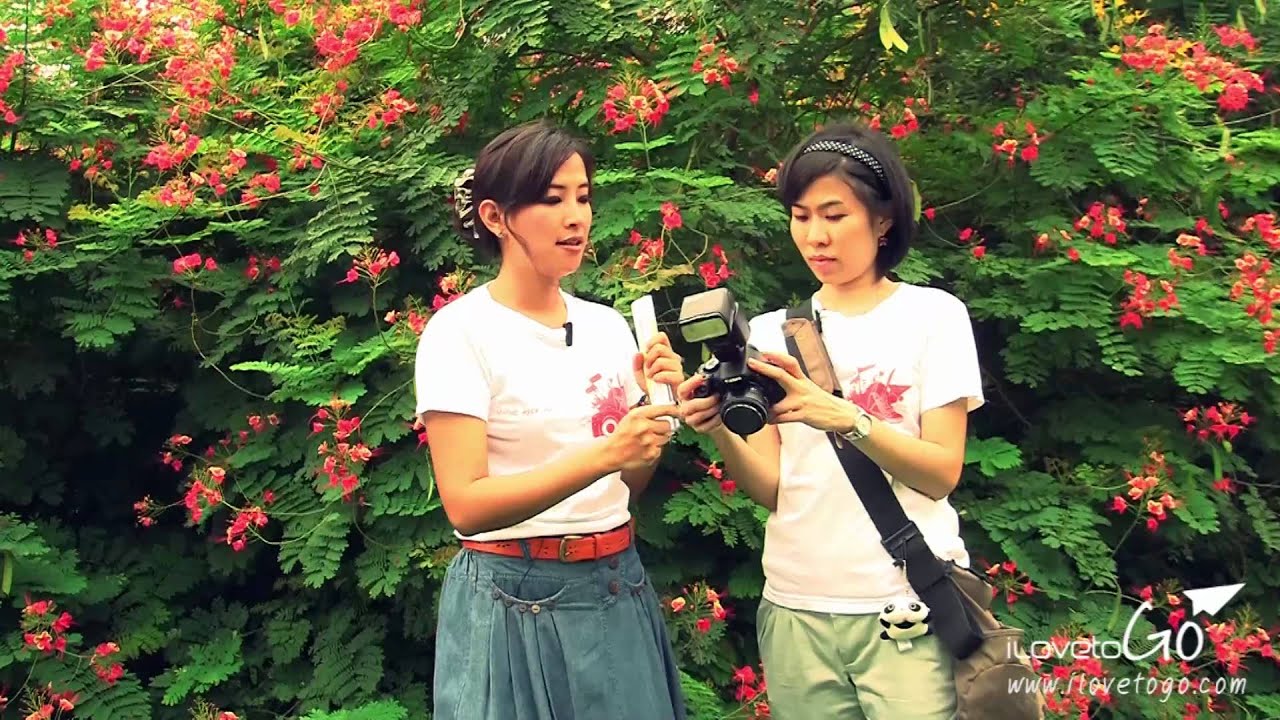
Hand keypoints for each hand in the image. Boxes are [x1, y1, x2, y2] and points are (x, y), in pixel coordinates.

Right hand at [605, 403, 679, 470]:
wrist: (612, 453)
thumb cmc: (622, 434)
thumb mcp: (631, 417)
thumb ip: (648, 413)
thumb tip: (668, 410)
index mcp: (638, 415)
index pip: (664, 409)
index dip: (673, 410)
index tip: (678, 411)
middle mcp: (644, 427)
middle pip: (667, 425)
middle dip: (662, 428)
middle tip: (652, 431)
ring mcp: (649, 442)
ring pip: (666, 438)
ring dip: (659, 439)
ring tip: (646, 440)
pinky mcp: (651, 454)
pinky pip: (661, 449)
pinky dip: (655, 449)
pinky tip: (644, 449)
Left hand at [632, 331, 684, 394]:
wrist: (660, 401)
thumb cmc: (653, 388)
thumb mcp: (640, 375)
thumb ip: (637, 364)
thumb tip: (638, 354)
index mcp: (665, 353)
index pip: (662, 337)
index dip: (652, 341)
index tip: (647, 350)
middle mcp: (673, 358)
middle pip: (659, 348)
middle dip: (649, 359)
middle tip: (648, 369)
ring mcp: (677, 367)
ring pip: (660, 361)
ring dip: (652, 371)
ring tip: (652, 377)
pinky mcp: (679, 378)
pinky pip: (665, 373)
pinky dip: (658, 378)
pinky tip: (657, 381)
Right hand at [675, 374, 722, 434]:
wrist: (717, 416)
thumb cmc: (711, 400)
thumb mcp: (707, 389)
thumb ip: (706, 383)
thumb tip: (710, 375)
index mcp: (685, 395)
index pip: (682, 389)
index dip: (692, 384)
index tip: (703, 378)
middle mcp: (685, 407)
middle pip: (689, 406)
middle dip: (706, 401)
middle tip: (717, 396)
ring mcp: (690, 419)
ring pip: (697, 417)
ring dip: (711, 410)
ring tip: (719, 405)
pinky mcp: (698, 428)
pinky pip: (706, 426)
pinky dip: (715, 420)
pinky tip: (719, 415)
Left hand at [746, 352, 860, 433]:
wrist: (841, 414)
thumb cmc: (822, 402)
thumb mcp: (809, 388)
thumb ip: (794, 383)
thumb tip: (777, 377)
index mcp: (803, 380)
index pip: (790, 363)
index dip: (777, 356)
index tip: (764, 352)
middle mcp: (802, 388)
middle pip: (782, 374)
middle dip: (766, 368)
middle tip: (753, 363)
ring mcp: (802, 402)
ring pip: (780, 403)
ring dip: (768, 407)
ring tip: (760, 408)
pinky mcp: (803, 415)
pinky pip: (784, 418)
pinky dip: (774, 419)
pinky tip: (769, 420)